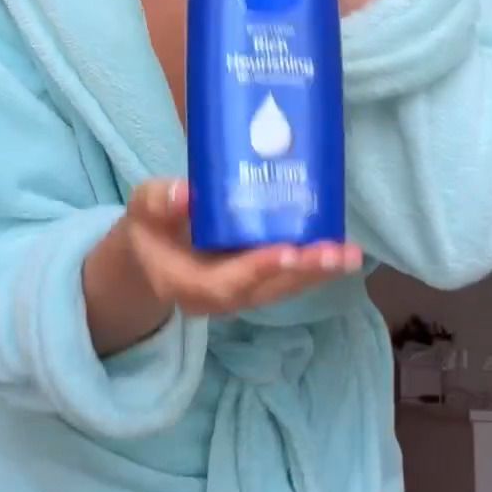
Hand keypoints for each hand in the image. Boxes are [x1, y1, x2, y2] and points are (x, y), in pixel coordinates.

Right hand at [124, 178, 361, 317]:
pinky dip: (314, 265)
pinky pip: (287, 279)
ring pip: (283, 288)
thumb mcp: (141, 212)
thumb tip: (184, 193)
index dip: (259, 268)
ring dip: (318, 272)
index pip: (226, 283)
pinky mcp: (256, 283)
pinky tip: (340, 249)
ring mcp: (241, 293)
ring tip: (350, 254)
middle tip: (339, 254)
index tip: (288, 250)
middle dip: (304, 272)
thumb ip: (158, 203)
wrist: (150, 258)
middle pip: (267, 291)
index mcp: (188, 284)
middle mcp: (220, 298)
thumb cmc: (148, 231)